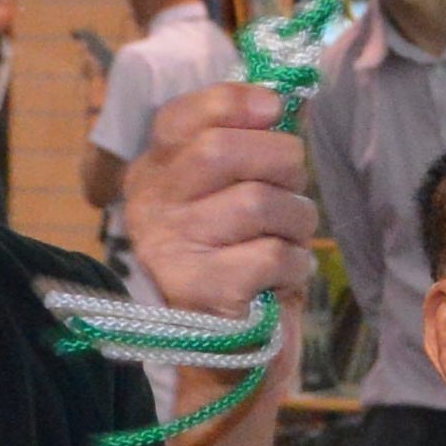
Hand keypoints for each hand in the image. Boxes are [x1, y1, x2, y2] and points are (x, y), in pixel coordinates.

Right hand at [123, 81, 316, 331]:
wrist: (231, 349)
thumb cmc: (244, 257)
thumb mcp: (242, 191)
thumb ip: (255, 141)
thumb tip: (287, 95)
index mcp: (152, 174)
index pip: (179, 116)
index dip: (235, 102)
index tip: (274, 110)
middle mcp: (148, 207)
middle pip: (222, 150)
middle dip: (281, 163)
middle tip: (290, 191)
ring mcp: (168, 249)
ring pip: (258, 201)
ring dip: (296, 219)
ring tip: (286, 240)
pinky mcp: (199, 290)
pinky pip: (274, 253)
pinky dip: (296, 264)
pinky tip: (281, 278)